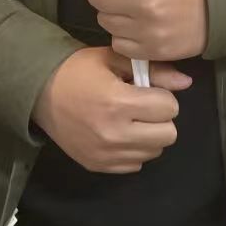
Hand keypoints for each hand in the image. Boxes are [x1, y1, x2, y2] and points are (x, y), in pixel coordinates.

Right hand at [31, 46, 188, 173]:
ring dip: (148, 135)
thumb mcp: (113, 59)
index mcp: (118, 102)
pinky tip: (118, 134)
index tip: (146, 90)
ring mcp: (106, 154)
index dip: (161, 95)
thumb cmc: (77, 70)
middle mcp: (114, 133)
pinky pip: (136, 164)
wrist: (39, 93)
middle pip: (168, 134)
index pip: (169, 107)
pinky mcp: (99, 166)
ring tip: (129, 120)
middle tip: (142, 107)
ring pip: (154, 151)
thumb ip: (153, 70)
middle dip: (160, 118)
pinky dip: (133, 150)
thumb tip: (186, 82)